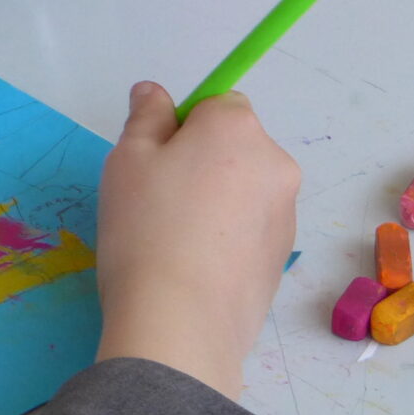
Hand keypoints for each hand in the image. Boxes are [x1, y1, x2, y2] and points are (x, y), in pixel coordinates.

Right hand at [93, 83, 300, 397]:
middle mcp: (275, 164)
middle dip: (201, 160)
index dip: (182, 125)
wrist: (181, 322)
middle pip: (235, 145)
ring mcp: (286, 214)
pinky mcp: (283, 258)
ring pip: (243, 188)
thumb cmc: (146, 226)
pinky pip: (250, 227)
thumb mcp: (127, 159)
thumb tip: (154, 92)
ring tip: (173, 237)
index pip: (217, 103)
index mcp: (238, 129)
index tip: (154, 159)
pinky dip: (226, 234)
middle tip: (156, 196)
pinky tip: (193, 264)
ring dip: (216, 198)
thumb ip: (146, 117)